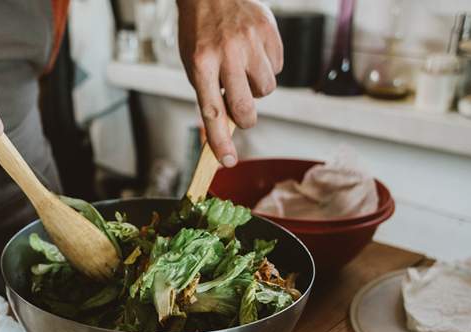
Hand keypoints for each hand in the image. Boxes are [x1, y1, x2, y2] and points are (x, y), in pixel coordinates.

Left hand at [177, 0, 282, 166]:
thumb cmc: (200, 34)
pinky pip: (277, 66)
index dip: (220, 141)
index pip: (212, 111)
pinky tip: (254, 52)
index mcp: (200, 63)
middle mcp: (226, 52)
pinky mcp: (268, 30)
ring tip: (245, 70)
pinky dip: (267, 66)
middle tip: (242, 113)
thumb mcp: (193, 63)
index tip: (227, 162)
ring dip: (257, 88)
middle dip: (245, 119)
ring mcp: (250, 41)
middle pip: (245, 106)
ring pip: (266, 88)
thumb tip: (224, 131)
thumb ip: (209, 94)